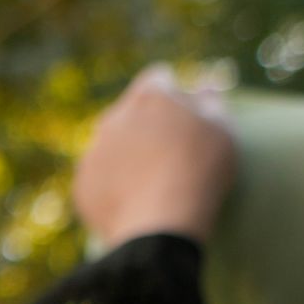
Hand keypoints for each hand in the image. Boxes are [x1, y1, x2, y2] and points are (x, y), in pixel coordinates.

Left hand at [72, 65, 237, 248]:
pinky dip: (112, 183)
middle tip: (170, 150)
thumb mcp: (221, 131)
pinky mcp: (82, 183)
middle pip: (130, 110)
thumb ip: (211, 102)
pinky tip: (133, 199)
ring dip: (127, 152)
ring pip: (110, 143)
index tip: (183, 111)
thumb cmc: (200, 172)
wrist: (159, 226)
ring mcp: (93, 151)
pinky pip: (98, 176)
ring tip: (151, 178)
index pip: (158, 78)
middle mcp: (114, 117)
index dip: (173, 92)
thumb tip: (203, 85)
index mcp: (150, 97)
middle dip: (147, 122)